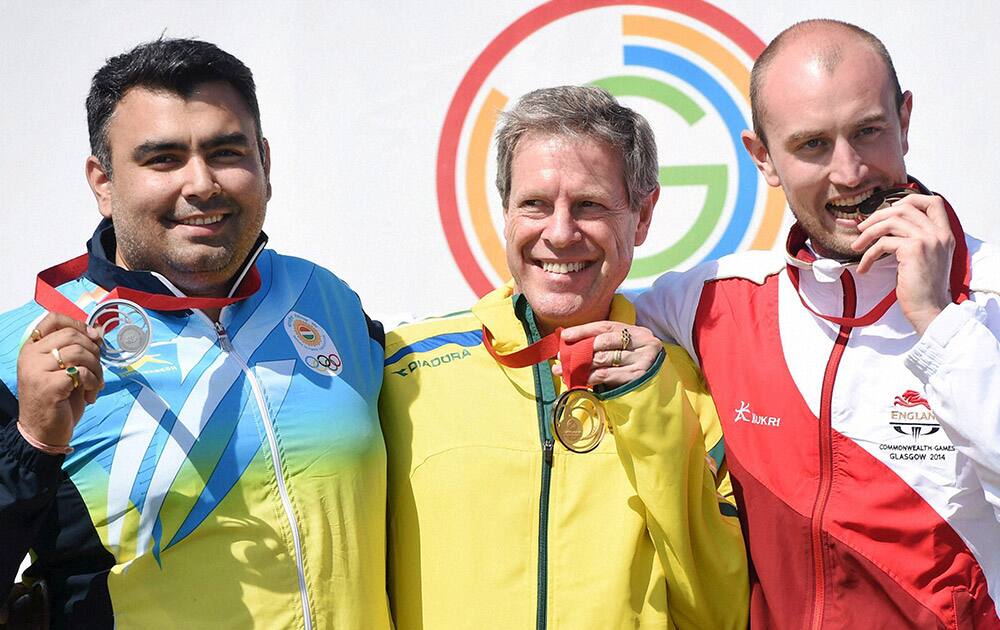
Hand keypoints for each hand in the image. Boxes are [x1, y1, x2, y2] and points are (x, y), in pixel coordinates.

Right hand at [16, 312, 104, 447]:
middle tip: (97, 371)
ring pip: (80, 352)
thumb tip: (98, 330)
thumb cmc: (58, 400)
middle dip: (94, 351)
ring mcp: (36, 369)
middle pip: (72, 335)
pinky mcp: (48, 385)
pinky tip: (90, 395)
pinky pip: (81, 371)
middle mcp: (30, 355)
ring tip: (95, 385)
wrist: (43, 432)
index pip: (53, 319)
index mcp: (32, 348)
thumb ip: (78, 349)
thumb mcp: (67, 369)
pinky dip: (93, 382)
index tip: (94, 338)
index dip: (79, 324)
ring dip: (97, 369)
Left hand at [557, 322, 660, 387]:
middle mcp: (644, 341)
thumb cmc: (635, 368)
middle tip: (561, 357)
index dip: (583, 330)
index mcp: (637, 331)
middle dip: (579, 349)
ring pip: (604, 359)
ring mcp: (643, 359)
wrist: (662, 391)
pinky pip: (607, 375)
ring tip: (564, 370)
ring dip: (580, 365)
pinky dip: (590, 377)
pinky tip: (578, 379)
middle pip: (604, 342)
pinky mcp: (640, 376)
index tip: (564, 336)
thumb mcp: (625, 352)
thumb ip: (605, 345)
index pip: (606, 326)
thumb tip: (571, 343)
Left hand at [852, 193, 954, 335]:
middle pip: (905, 207)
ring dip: (868, 233)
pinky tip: (864, 267)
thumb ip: (916, 239)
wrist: (929, 309)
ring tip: (857, 246)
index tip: (889, 211)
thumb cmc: (922, 288)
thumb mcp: (927, 257)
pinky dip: (869, 255)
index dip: (909, 200)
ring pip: (891, 221)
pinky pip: (883, 243)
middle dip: (878, 215)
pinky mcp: (913, 250)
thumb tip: (889, 226)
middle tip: (862, 229)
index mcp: (944, 233)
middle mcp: (939, 233)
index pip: (933, 201)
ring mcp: (927, 240)